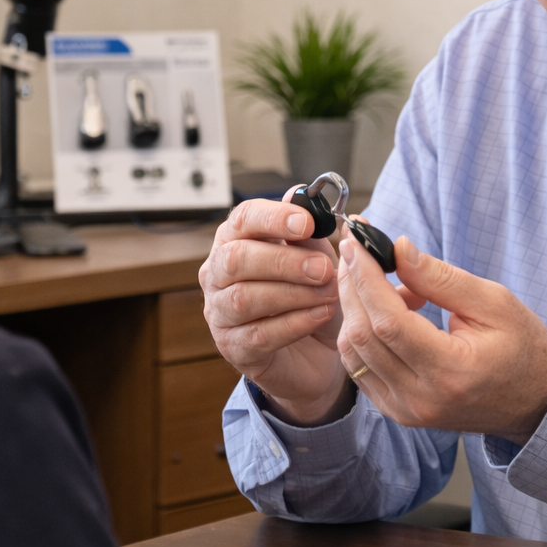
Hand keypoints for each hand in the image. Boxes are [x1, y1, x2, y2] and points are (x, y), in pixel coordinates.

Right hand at [199, 195, 351, 424]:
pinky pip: (259, 334)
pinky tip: (320, 315)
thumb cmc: (310, 296)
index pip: (242, 218)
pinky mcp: (233, 347)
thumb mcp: (317, 258)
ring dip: (293, 294)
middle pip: (235, 259)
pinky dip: (294, 323)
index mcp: (236, 240)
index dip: (273, 217)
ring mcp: (220, 312)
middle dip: (284, 261)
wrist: (318, 351)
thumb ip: (308, 233)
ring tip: (328, 294)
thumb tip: (301, 196)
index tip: (306, 223)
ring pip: (244, 298)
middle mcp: (218, 274)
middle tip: (322, 269)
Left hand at [335, 231, 546, 444]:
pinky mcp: (398, 411)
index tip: (356, 242)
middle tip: (357, 250)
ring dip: (357, 308)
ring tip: (387, 282)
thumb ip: (441, 278)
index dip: (366, 278)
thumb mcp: (494, 302)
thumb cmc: (522, 347)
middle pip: (364, 336)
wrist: (535, 400)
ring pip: (354, 353)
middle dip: (352, 286)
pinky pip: (360, 368)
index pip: (389, 322)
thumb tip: (398, 249)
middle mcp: (421, 398)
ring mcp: (406, 410)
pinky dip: (363, 332)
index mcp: (451, 371)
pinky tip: (387, 310)